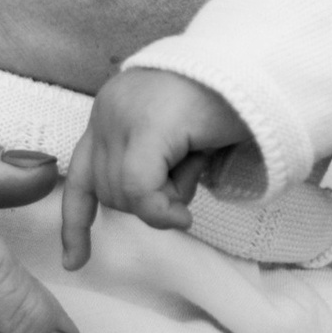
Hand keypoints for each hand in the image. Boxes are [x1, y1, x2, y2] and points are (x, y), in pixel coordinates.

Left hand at [59, 69, 246, 268]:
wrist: (257, 71)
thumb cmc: (227, 107)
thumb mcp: (178, 148)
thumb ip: (152, 174)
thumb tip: (148, 211)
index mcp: (109, 114)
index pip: (77, 176)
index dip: (75, 222)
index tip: (74, 262)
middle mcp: (106, 111)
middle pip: (108, 191)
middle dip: (150, 201)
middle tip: (191, 169)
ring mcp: (122, 115)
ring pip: (125, 195)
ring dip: (168, 197)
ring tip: (198, 158)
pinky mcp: (147, 126)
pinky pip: (140, 191)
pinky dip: (161, 209)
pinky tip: (183, 212)